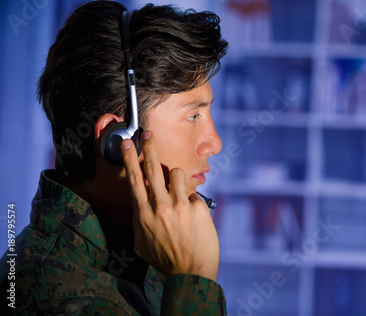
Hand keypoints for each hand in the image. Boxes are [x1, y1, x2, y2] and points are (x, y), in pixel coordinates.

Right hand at [120, 130, 219, 280]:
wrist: (190, 272)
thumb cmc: (164, 258)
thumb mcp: (141, 242)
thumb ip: (139, 219)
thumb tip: (140, 201)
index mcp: (143, 213)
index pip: (134, 179)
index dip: (129, 158)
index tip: (127, 142)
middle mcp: (160, 206)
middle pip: (154, 169)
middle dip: (150, 147)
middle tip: (148, 133)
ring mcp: (180, 205)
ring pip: (178, 174)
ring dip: (177, 181)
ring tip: (179, 197)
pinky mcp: (198, 207)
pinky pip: (194, 193)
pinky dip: (192, 202)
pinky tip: (193, 219)